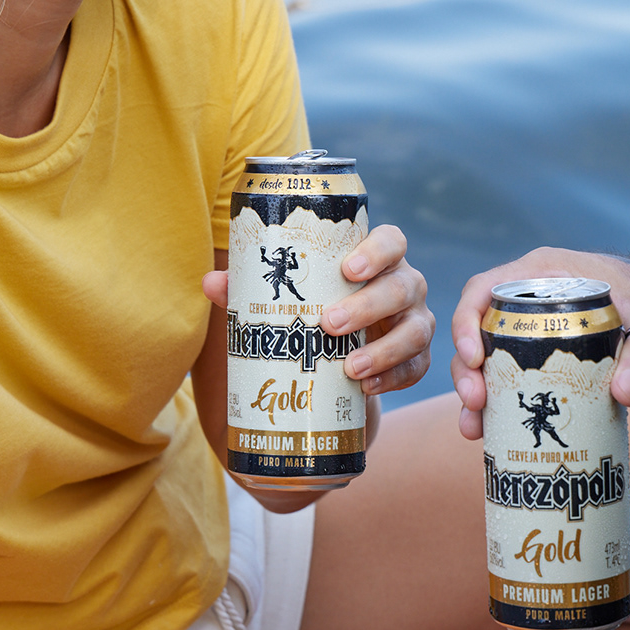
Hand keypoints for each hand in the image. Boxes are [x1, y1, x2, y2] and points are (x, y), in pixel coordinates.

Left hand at [203, 226, 429, 511]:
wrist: (337, 359)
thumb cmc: (312, 309)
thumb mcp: (285, 296)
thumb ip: (251, 287)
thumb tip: (212, 282)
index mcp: (376, 259)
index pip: (391, 241)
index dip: (377, 251)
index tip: (348, 269)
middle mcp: (403, 284)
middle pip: (402, 286)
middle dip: (368, 306)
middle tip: (328, 323)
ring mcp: (415, 321)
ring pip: (416, 330)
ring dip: (384, 350)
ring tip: (349, 369)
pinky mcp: (417, 358)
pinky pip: (417, 367)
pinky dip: (394, 378)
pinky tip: (367, 389)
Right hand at [449, 247, 629, 438]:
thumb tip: (623, 394)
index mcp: (546, 275)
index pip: (485, 291)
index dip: (466, 323)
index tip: (472, 359)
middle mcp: (537, 303)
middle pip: (481, 334)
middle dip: (469, 372)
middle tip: (476, 405)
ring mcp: (546, 333)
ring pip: (495, 363)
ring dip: (480, 396)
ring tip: (474, 431)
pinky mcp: (561, 363)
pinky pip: (521, 384)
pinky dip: (506, 408)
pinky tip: (496, 437)